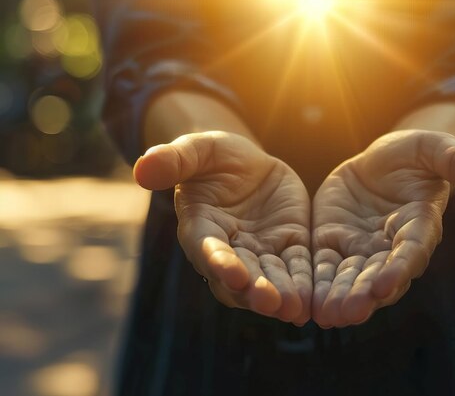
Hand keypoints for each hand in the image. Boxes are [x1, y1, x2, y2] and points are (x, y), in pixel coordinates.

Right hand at [134, 132, 311, 324]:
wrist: (249, 163)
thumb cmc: (215, 156)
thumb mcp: (197, 149)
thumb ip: (173, 159)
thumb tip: (141, 169)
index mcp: (201, 228)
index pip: (207, 249)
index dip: (219, 261)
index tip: (233, 273)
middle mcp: (229, 248)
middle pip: (239, 276)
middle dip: (253, 289)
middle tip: (269, 301)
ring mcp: (260, 251)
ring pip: (269, 279)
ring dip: (281, 295)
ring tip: (294, 308)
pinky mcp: (289, 246)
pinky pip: (297, 267)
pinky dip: (303, 283)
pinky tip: (311, 302)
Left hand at [311, 130, 454, 327]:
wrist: (379, 163)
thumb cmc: (413, 155)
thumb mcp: (433, 148)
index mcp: (419, 225)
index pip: (412, 251)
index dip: (400, 267)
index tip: (386, 284)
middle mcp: (391, 247)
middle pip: (378, 275)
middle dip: (364, 294)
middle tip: (349, 312)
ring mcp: (361, 249)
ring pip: (350, 278)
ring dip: (339, 297)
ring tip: (326, 317)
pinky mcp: (333, 244)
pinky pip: (324, 267)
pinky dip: (317, 285)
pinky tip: (306, 304)